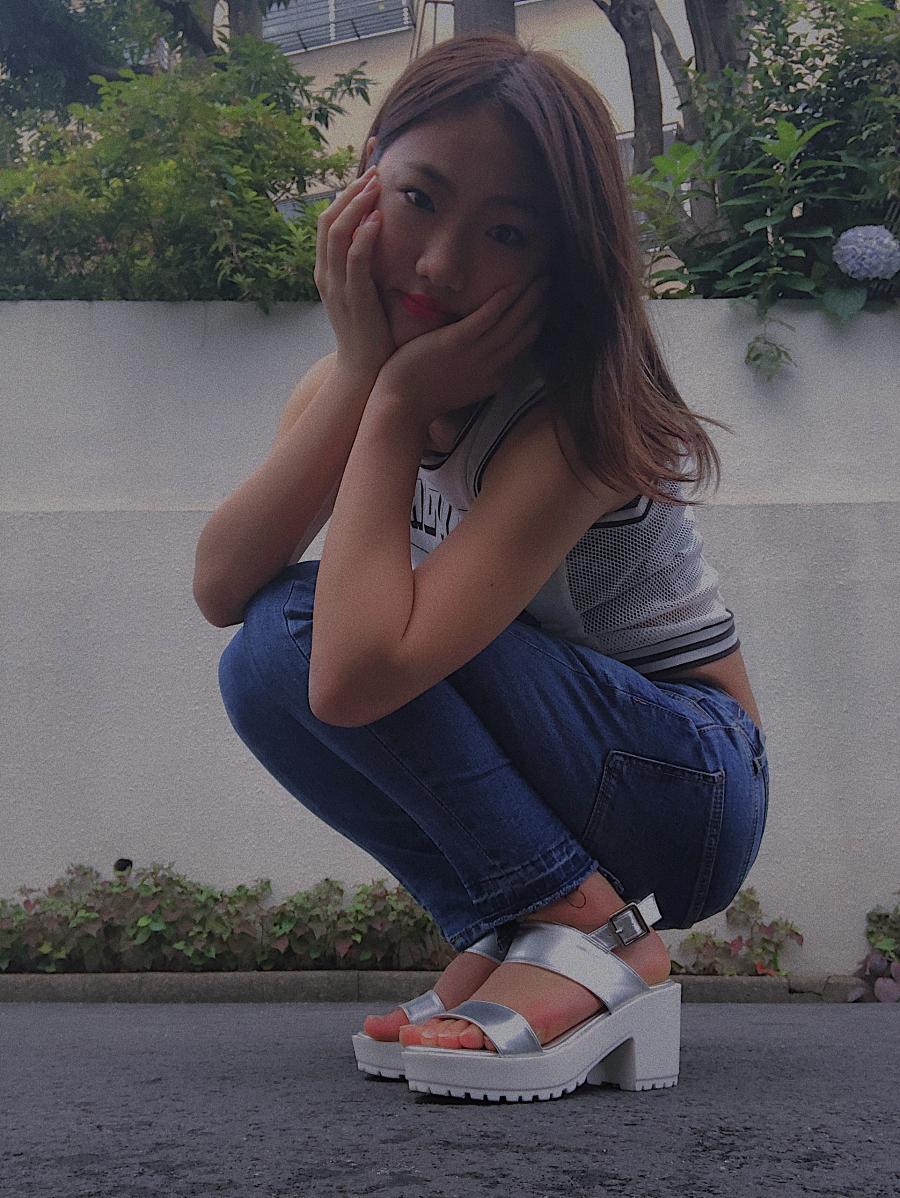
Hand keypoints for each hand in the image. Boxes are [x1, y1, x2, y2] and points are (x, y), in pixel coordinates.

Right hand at [314, 165, 396, 382]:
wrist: (362, 369)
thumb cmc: (371, 331)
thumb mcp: (367, 290)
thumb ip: (370, 265)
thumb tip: (388, 236)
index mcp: (327, 269)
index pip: (329, 220)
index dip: (345, 191)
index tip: (366, 166)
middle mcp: (326, 273)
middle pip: (328, 219)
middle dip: (350, 191)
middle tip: (374, 170)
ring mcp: (336, 285)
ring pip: (337, 234)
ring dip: (356, 206)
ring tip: (375, 186)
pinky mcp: (352, 298)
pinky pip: (354, 261)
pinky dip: (364, 237)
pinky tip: (378, 220)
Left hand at [374, 275, 551, 422]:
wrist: (402, 406)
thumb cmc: (424, 396)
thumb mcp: (462, 388)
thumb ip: (477, 372)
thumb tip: (484, 355)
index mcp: (494, 379)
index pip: (523, 348)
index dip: (536, 325)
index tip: (543, 307)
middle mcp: (492, 367)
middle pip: (525, 333)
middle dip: (540, 307)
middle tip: (550, 285)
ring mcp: (476, 355)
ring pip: (513, 322)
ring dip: (530, 298)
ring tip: (543, 278)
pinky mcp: (457, 343)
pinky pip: (487, 317)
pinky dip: (503, 300)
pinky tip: (515, 284)